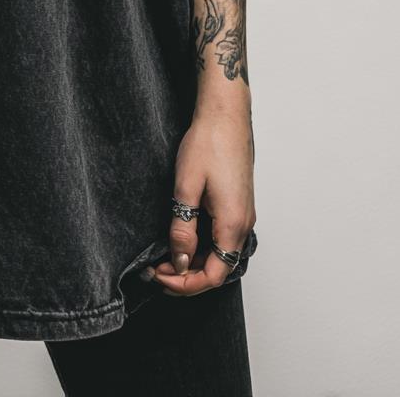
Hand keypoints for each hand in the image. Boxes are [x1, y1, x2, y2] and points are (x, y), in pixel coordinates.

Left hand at [149, 105, 255, 296]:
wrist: (225, 115)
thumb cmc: (208, 143)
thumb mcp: (186, 187)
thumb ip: (183, 228)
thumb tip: (180, 261)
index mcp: (233, 224)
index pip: (213, 275)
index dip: (185, 284)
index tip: (159, 276)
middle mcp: (244, 224)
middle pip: (218, 269)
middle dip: (186, 276)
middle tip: (155, 269)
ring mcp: (243, 214)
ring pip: (220, 254)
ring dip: (194, 261)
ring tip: (164, 256)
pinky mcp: (238, 205)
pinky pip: (222, 238)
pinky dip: (203, 246)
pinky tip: (182, 238)